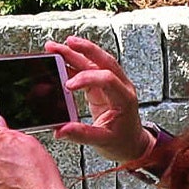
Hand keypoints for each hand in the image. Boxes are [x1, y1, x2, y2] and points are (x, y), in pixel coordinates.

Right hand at [49, 36, 146, 163]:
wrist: (132, 144)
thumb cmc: (122, 142)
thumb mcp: (103, 142)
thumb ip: (82, 135)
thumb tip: (60, 131)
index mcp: (124, 98)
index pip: (106, 79)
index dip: (86, 78)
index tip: (67, 86)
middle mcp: (121, 85)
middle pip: (103, 60)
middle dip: (84, 50)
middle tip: (65, 43)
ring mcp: (112, 83)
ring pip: (95, 61)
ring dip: (76, 53)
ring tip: (55, 48)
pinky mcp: (102, 86)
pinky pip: (89, 70)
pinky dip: (75, 63)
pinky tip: (61, 60)